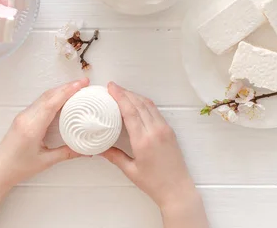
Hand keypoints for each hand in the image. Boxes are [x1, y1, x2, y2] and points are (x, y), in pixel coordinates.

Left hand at [0, 78, 89, 190]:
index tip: (80, 85)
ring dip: (60, 90)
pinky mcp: (23, 117)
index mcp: (32, 128)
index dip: (67, 92)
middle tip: (84, 82)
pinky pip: (40, 102)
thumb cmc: (19, 168)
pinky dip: (53, 96)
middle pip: (49, 96)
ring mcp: (23, 115)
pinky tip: (62, 97)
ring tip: (76, 87)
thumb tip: (84, 150)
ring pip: (44, 97)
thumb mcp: (46, 162)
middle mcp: (27, 117)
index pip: (51, 103)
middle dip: (67, 87)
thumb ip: (66, 153)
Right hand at [100, 82, 196, 209]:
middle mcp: (155, 131)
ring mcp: (164, 129)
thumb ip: (115, 156)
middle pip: (138, 104)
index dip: (120, 96)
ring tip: (122, 92)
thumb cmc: (153, 183)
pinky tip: (137, 102)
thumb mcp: (130, 171)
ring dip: (135, 96)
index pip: (130, 111)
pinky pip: (155, 111)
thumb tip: (99, 148)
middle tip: (113, 87)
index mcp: (143, 141)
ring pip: (148, 105)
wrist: (178, 190)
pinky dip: (144, 103)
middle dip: (125, 93)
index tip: (111, 87)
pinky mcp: (169, 130)